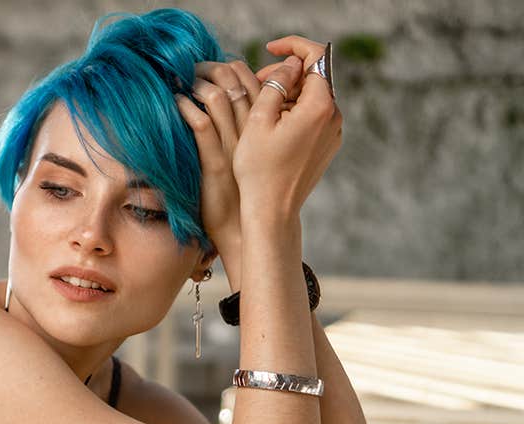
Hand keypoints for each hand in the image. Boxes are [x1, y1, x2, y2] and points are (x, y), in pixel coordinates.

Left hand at [175, 60, 262, 286]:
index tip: (210, 68)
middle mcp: (252, 133)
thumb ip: (240, 132)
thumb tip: (220, 107)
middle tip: (190, 68)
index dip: (231, 67)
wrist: (245, 231)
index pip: (254, 81)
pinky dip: (184, 108)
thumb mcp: (246, 156)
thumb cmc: (243, 195)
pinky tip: (173, 104)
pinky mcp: (215, 163)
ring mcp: (234, 147)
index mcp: (263, 128)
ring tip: (179, 82)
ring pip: (218, 97)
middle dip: (210, 67)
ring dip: (194, 83)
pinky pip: (200, 125)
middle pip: (236, 81)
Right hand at [233, 40, 341, 228]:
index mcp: (320, 107)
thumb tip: (292, 65)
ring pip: (313, 97)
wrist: (271, 211)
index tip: (270, 48)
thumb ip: (276, 85)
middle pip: (315, 77)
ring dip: (289, 93)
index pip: (317, 57)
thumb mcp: (258, 120)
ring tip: (260, 107)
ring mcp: (333, 133)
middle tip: (257, 83)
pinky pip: (313, 116)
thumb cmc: (259, 169)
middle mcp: (333, 118)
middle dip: (288, 73)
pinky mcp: (327, 146)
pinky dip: (294, 111)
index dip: (294, 46)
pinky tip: (271, 125)